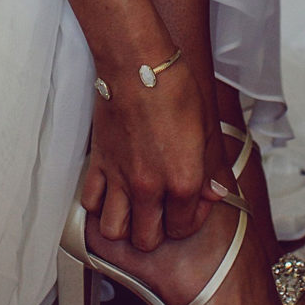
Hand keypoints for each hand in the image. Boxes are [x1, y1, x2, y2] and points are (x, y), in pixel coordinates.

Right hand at [79, 57, 225, 249]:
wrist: (136, 64)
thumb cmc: (174, 88)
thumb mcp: (207, 127)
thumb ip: (212, 167)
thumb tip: (215, 192)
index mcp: (182, 180)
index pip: (184, 227)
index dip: (191, 220)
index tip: (192, 204)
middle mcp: (149, 187)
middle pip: (146, 240)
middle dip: (157, 232)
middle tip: (163, 212)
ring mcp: (119, 177)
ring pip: (114, 231)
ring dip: (124, 226)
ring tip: (134, 210)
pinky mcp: (98, 163)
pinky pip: (90, 202)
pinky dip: (98, 205)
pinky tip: (111, 192)